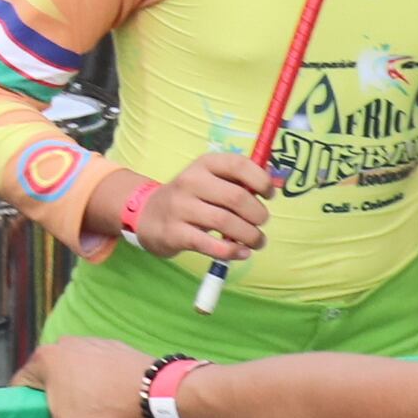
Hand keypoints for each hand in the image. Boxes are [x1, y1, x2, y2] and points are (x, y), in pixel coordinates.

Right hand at [14, 335, 160, 417]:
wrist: (166, 397)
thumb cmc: (110, 414)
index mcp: (44, 359)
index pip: (20, 391)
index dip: (28, 417)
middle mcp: (65, 344)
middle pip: (50, 386)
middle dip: (60, 410)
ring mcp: (94, 344)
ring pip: (76, 381)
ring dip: (83, 401)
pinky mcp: (118, 349)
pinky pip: (100, 374)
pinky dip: (105, 391)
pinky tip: (119, 408)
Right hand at [127, 152, 278, 263]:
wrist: (146, 214)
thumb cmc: (190, 197)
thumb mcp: (208, 180)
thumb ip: (237, 182)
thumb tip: (271, 187)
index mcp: (203, 165)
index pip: (238, 164)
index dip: (261, 180)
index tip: (268, 195)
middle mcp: (190, 182)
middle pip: (236, 197)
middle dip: (258, 214)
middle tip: (261, 223)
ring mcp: (180, 207)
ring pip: (226, 222)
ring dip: (250, 236)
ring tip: (257, 242)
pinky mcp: (174, 233)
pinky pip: (211, 245)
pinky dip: (232, 251)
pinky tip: (241, 252)